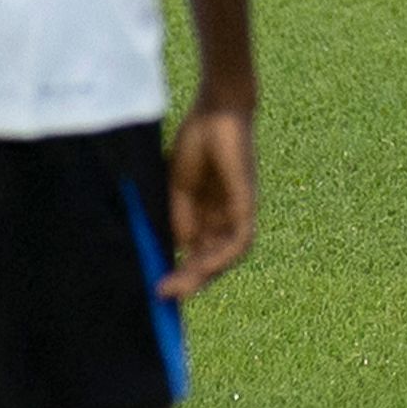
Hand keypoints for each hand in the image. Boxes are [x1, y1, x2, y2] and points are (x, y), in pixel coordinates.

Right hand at [158, 97, 258, 299]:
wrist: (215, 112)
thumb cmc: (197, 142)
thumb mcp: (179, 189)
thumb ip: (179, 219)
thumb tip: (176, 251)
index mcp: (209, 213)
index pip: (199, 252)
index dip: (181, 272)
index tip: (159, 288)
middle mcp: (226, 217)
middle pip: (212, 259)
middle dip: (189, 280)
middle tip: (164, 295)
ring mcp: (238, 211)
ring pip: (226, 256)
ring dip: (202, 275)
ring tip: (178, 287)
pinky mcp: (247, 204)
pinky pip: (239, 241)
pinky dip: (221, 257)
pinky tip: (200, 267)